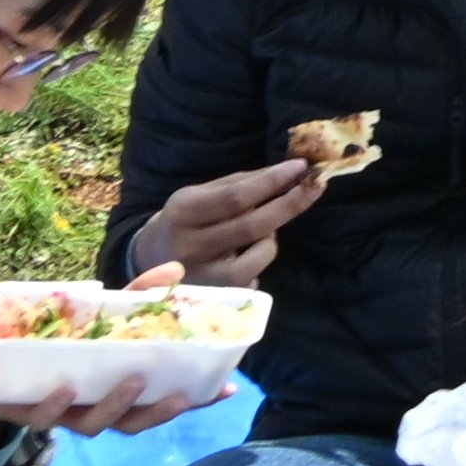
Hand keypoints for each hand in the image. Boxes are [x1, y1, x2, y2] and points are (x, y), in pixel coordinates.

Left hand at [0, 260, 234, 442]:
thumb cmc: (58, 346)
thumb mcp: (99, 317)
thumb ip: (135, 297)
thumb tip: (176, 269)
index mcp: (118, 391)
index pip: (164, 400)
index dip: (197, 399)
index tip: (228, 388)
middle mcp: (95, 409)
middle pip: (133, 423)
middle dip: (158, 412)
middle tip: (180, 395)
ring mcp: (64, 414)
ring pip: (94, 425)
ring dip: (114, 406)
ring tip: (131, 382)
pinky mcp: (29, 411)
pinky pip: (45, 416)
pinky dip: (56, 405)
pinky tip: (64, 389)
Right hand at [122, 153, 319, 289]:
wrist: (148, 259)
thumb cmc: (186, 219)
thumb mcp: (201, 194)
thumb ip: (240, 184)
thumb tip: (287, 172)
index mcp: (183, 211)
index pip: (235, 197)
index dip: (272, 182)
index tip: (302, 166)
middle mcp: (189, 246)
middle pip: (250, 226)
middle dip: (289, 204)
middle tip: (316, 186)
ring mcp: (199, 278)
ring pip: (256, 258)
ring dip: (271, 240)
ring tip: (262, 232)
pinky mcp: (211, 299)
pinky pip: (251, 279)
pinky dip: (258, 263)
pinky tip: (246, 255)